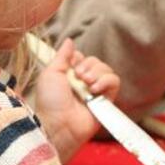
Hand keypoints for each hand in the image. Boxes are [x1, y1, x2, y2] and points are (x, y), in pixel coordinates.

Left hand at [35, 39, 119, 162]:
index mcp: (69, 75)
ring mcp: (95, 91)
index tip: (71, 67)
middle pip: (95, 61)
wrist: (59, 124)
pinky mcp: (106, 100)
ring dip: (97, 73)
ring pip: (106, 69)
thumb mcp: (50, 73)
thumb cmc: (50, 101)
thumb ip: (62, 56)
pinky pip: (114, 81)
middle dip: (88, 66)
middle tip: (79, 77)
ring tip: (87, 85)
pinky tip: (95, 89)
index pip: (82, 57)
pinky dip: (106, 81)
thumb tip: (70, 40)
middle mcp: (83, 82)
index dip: (78, 59)